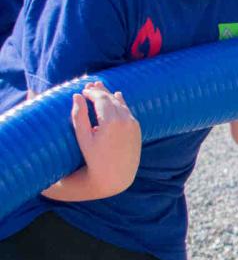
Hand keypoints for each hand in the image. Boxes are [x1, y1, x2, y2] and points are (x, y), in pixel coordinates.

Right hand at [71, 81, 140, 197]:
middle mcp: (125, 120)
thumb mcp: (83, 138)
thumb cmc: (95, 158)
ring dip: (110, 95)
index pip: (101, 99)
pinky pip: (128, 111)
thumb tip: (76, 96)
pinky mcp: (137, 129)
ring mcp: (133, 124)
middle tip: (90, 84)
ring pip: (121, 104)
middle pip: (111, 99)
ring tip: (100, 88)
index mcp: (111, 121)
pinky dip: (121, 103)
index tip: (82, 90)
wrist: (117, 175)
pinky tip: (117, 97)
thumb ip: (79, 116)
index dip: (91, 92)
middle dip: (100, 91)